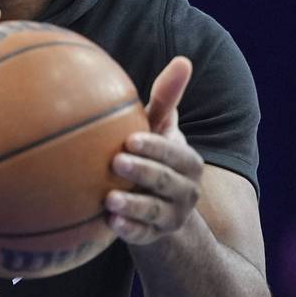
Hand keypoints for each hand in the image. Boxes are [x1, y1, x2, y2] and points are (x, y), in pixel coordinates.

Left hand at [105, 56, 203, 245]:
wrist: (160, 207)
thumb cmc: (154, 156)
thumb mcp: (159, 129)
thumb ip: (167, 99)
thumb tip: (184, 60)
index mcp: (187, 163)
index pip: (174, 153)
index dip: (155, 148)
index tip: (130, 139)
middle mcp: (185, 191)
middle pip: (166, 181)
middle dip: (144, 172)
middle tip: (116, 161)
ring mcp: (170, 216)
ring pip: (154, 212)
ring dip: (133, 206)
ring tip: (109, 200)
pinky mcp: (152, 237)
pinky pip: (141, 236)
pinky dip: (127, 231)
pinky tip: (108, 224)